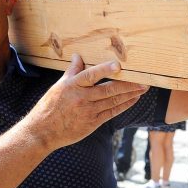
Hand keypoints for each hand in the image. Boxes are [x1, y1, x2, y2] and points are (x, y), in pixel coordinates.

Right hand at [29, 54, 148, 151]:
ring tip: (143, 88)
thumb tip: (77, 56)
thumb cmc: (50, 106)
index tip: (118, 65)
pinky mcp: (92, 123)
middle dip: (129, 85)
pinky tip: (133, 100)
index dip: (105, 70)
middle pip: (109, 89)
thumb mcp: (59, 86)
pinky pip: (112, 113)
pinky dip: (124, 105)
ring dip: (130, 95)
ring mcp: (88, 111)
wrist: (43, 131)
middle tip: (144, 80)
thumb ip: (72, 71)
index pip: (91, 75)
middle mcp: (82, 98)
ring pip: (113, 101)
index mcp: (73, 86)